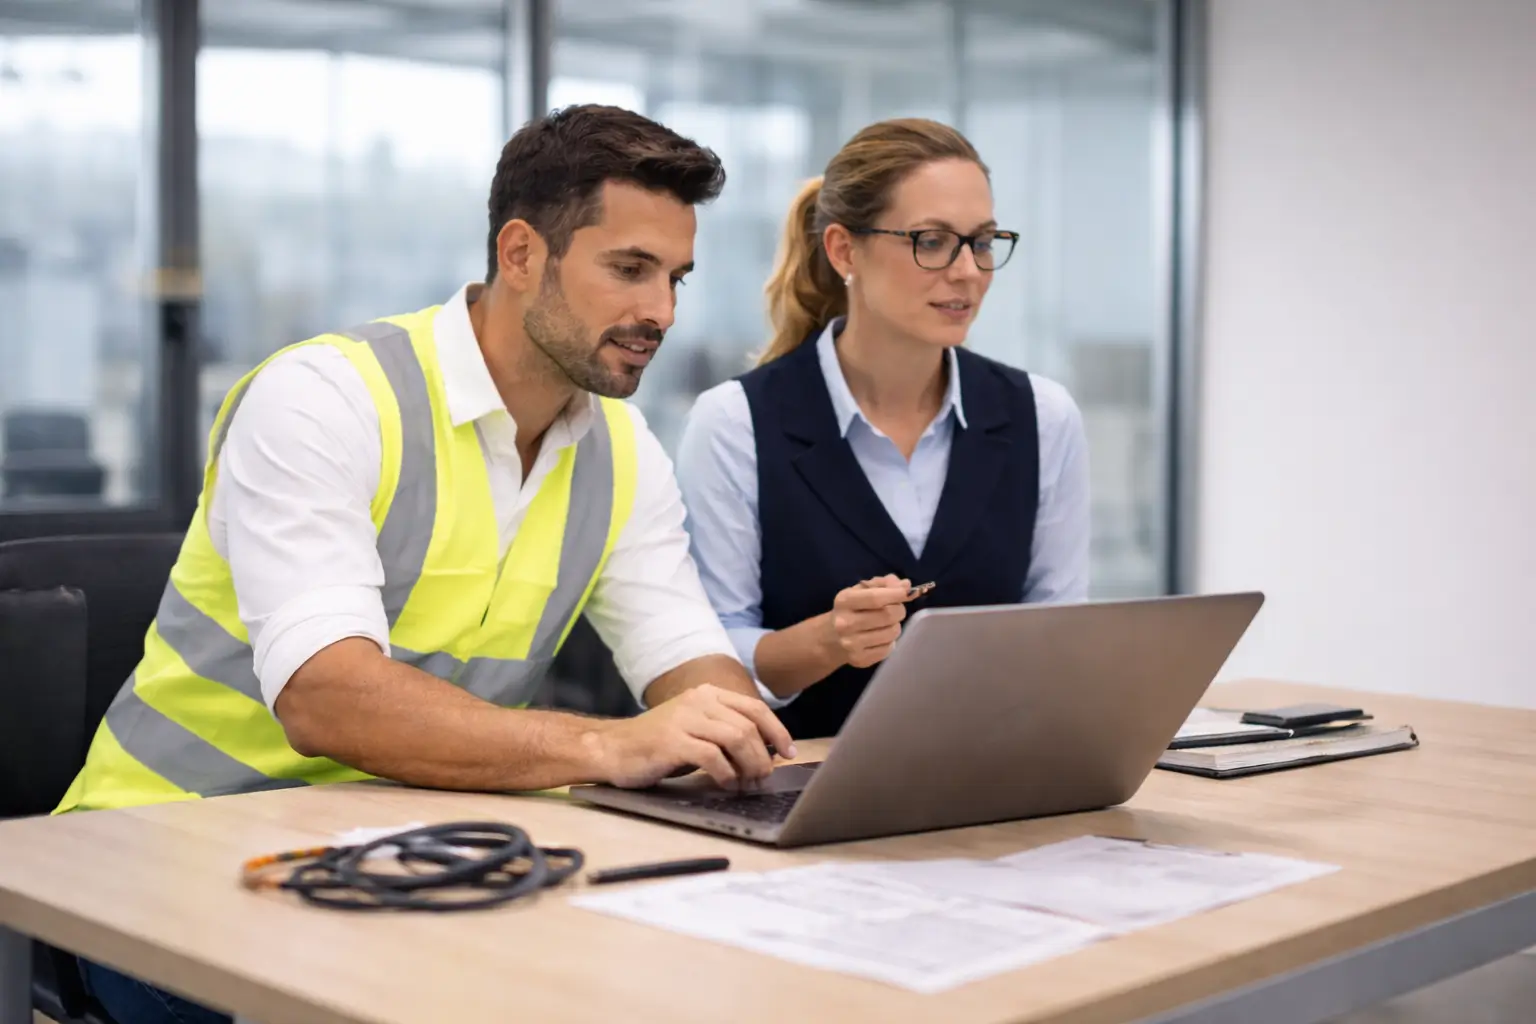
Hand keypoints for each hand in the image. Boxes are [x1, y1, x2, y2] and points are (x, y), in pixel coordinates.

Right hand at [596, 684, 796, 789]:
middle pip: (749, 726)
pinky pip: (712, 757)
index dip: (777, 731)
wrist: (612, 748)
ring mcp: (684, 719)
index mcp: (707, 694)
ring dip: (749, 765)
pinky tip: (726, 784)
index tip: (789, 752)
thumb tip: (765, 752)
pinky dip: (726, 773)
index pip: (755, 708)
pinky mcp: (672, 741)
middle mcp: (698, 701)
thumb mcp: (695, 728)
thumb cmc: (657, 744)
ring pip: (736, 738)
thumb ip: (725, 732)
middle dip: (764, 755)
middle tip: (764, 776)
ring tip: (748, 782)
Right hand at [825, 574, 911, 668]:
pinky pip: (889, 649)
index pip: (875, 598)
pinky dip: (891, 642)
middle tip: (897, 609)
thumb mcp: (861, 591)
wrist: (830, 638)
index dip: (896, 594)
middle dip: (899, 610)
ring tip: (887, 624)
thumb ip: (884, 584)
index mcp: (845, 601)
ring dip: (896, 626)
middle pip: (888, 615)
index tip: (909, 592)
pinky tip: (881, 637)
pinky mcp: (859, 659)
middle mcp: (845, 623)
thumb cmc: (851, 609)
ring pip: (892, 632)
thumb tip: (906, 585)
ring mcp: (851, 644)